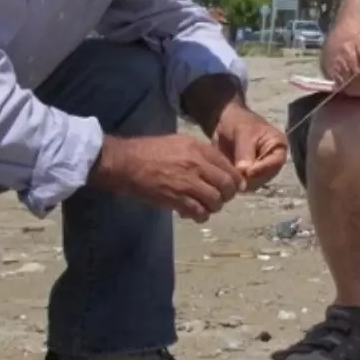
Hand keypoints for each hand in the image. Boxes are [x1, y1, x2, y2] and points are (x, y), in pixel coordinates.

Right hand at [88, 134, 244, 222]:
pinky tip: (194, 215)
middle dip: (227, 196)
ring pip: (216, 200)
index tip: (232, 188)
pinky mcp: (176, 198)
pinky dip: (200, 216)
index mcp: (198, 148)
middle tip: (219, 200)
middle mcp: (197, 164)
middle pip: (227, 185)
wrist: (124, 162)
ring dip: (213, 207)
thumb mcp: (177, 143)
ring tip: (205, 207)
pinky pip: (199, 212)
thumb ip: (198, 154)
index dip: (234, 181)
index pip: (229, 167)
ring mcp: (187, 182)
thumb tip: (215, 169)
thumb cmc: (147, 151)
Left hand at [211, 104, 287, 191]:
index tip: (248, 171)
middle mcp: (272, 162)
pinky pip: (242, 184)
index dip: (263, 169)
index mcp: (278, 148)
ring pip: (253, 184)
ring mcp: (260, 171)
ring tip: (228, 172)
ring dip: (240, 181)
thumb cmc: (239, 122)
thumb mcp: (243, 132)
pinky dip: (234, 182)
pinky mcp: (247, 177)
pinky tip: (225, 174)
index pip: (276, 163)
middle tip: (234, 173)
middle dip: (250, 177)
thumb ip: (245, 152)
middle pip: (265, 177)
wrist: (225, 122)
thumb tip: (244, 172)